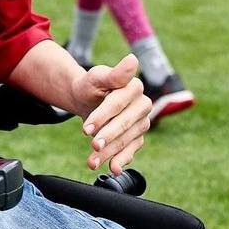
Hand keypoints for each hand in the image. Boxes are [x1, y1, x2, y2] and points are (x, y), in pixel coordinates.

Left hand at [71, 54, 149, 173]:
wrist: (86, 98)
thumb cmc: (90, 86)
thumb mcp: (95, 77)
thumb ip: (114, 73)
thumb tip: (132, 60)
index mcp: (133, 86)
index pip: (118, 103)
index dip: (102, 116)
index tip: (85, 129)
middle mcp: (142, 104)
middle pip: (124, 123)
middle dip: (107, 136)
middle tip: (92, 146)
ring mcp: (141, 121)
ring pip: (127, 139)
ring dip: (110, 152)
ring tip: (92, 161)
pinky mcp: (137, 136)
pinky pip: (131, 150)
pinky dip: (121, 160)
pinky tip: (113, 168)